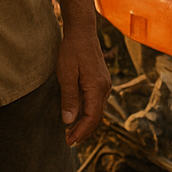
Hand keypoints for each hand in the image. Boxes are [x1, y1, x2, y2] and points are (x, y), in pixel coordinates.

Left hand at [56, 30, 110, 145]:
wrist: (82, 31)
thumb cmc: (72, 50)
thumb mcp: (66, 74)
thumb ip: (69, 98)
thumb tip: (69, 121)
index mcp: (97, 87)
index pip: (92, 118)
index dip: (81, 132)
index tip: (69, 141)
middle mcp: (104, 88)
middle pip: (96, 117)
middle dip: (83, 131)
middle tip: (68, 141)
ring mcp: (104, 84)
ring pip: (97, 110)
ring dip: (85, 123)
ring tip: (71, 132)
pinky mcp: (101, 80)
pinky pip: (96, 102)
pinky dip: (87, 112)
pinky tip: (77, 115)